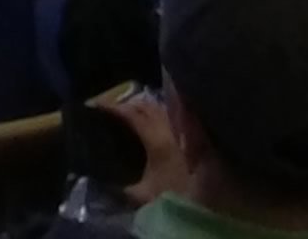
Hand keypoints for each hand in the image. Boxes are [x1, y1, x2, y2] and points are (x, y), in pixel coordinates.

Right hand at [96, 88, 187, 207]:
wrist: (210, 203)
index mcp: (157, 138)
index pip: (131, 114)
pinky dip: (159, 116)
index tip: (97, 106)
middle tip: (112, 110)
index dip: (112, 108)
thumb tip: (104, 180)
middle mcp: (171, 127)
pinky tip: (154, 126)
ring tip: (131, 116)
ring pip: (161, 109)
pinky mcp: (195, 136)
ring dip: (144, 109)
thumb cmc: (174, 197)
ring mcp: (185, 129)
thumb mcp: (141, 195)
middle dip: (128, 104)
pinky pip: (173, 117)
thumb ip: (120, 187)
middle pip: (147, 106)